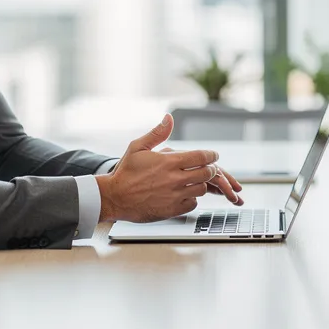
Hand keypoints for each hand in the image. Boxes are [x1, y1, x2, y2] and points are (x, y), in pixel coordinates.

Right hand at [97, 115, 240, 222]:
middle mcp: (174, 179)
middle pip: (206, 173)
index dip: (211, 155)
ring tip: (193, 180)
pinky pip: (193, 204)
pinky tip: (184, 194)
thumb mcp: (138, 147)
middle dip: (209, 169)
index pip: (201, 157)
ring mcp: (175, 196)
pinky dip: (192, 199)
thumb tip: (169, 118)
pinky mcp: (172, 210)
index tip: (213, 155)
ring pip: (201, 189)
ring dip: (200, 183)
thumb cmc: (125, 172)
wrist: (115, 197)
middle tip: (206, 168)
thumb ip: (157, 133)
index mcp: (168, 162)